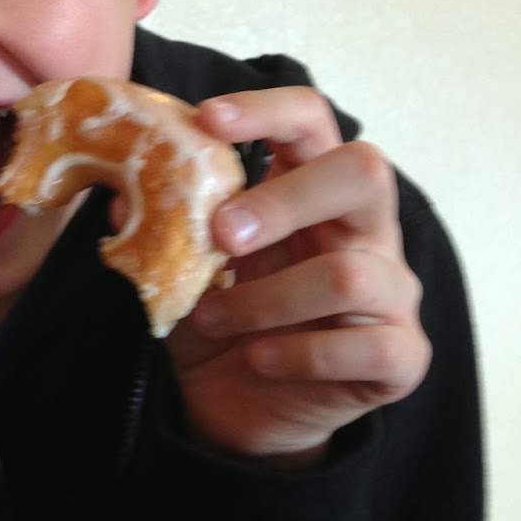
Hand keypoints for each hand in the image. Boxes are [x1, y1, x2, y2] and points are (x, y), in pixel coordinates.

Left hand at [165, 87, 429, 464]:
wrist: (234, 409)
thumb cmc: (217, 320)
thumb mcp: (179, 268)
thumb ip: (160, 230)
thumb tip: (118, 198)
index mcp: (311, 191)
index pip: (311, 121)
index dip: (267, 110)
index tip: (207, 119)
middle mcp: (364, 231)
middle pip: (364, 172)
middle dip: (284, 200)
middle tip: (221, 234)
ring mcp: (392, 293)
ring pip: (350, 274)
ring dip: (265, 299)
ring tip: (211, 317)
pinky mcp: (402, 357)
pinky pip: (369, 347)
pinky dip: (299, 354)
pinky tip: (257, 359)